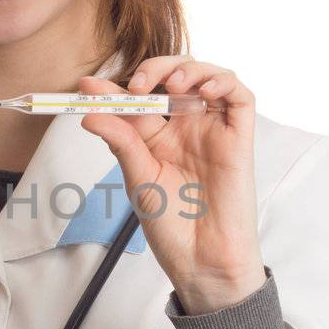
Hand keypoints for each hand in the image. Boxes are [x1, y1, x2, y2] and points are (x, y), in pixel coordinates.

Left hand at [78, 57, 265, 313]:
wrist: (202, 259)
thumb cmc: (171, 226)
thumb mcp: (138, 179)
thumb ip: (121, 142)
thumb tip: (89, 113)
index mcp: (156, 136)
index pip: (137, 98)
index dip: (114, 88)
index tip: (88, 87)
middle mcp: (185, 127)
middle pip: (174, 76)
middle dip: (155, 69)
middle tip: (137, 86)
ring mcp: (213, 130)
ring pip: (208, 76)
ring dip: (189, 69)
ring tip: (171, 85)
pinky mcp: (239, 138)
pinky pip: (240, 97)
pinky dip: (223, 82)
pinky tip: (202, 91)